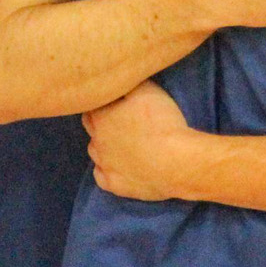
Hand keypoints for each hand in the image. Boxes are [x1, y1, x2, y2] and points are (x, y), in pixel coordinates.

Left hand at [85, 81, 200, 201]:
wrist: (175, 163)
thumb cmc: (161, 123)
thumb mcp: (148, 90)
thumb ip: (129, 84)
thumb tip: (121, 81)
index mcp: (101, 117)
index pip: (91, 105)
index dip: (104, 101)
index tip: (116, 100)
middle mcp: (96, 141)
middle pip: (90, 127)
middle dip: (100, 121)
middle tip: (120, 118)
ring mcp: (104, 165)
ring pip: (95, 151)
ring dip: (104, 145)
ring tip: (123, 142)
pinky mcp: (113, 185)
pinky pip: (100, 176)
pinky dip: (107, 169)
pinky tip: (120, 164)